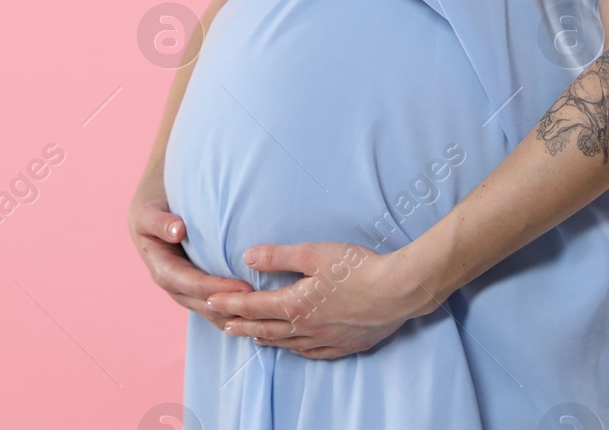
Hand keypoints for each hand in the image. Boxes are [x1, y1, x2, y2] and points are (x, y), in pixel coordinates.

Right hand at [127, 184, 252, 332]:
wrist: (151, 224)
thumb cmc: (151, 216)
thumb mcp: (148, 215)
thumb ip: (160, 222)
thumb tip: (178, 230)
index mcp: (164, 271)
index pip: (192, 284)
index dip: (217, 287)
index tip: (244, 288)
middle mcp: (176, 289)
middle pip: (206, 304)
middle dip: (234, 306)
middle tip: (263, 303)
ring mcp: (187, 295)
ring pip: (214, 313)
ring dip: (237, 315)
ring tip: (266, 313)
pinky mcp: (198, 294)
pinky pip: (218, 310)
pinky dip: (236, 315)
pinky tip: (258, 316)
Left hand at [206, 241, 438, 358]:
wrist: (398, 291)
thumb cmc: (358, 268)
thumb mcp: (315, 253)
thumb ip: (279, 256)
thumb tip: (248, 257)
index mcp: (296, 304)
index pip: (253, 306)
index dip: (230, 304)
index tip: (210, 302)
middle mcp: (307, 327)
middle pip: (266, 328)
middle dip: (242, 325)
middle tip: (222, 325)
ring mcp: (327, 339)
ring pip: (288, 344)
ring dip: (266, 339)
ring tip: (253, 338)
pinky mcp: (346, 345)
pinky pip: (313, 353)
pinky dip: (297, 350)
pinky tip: (296, 349)